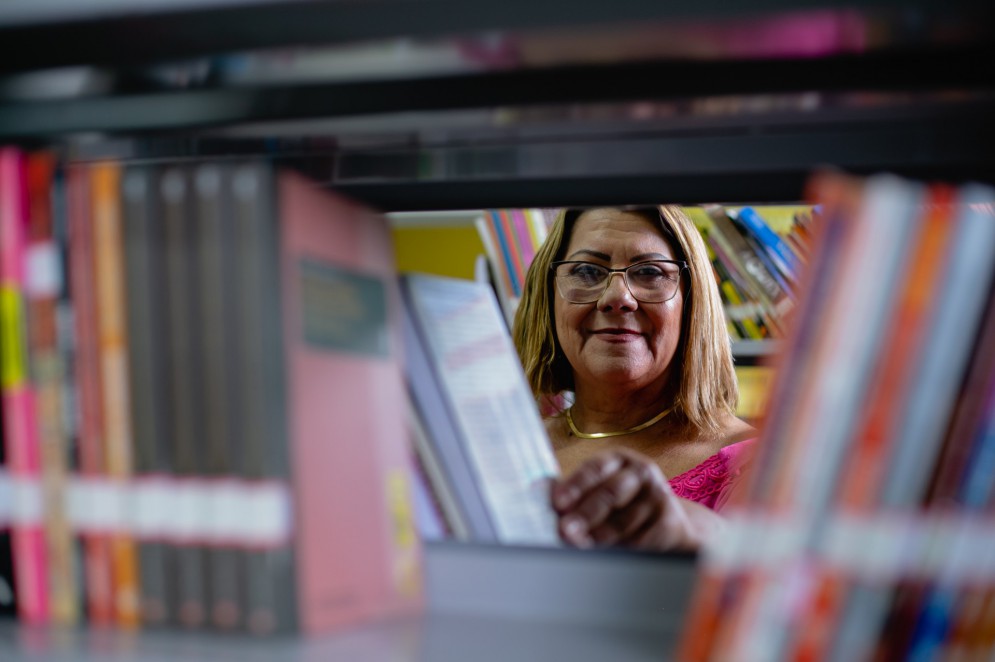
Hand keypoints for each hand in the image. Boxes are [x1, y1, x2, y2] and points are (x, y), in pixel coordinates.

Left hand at [550, 448, 699, 551]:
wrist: (667, 522)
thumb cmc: (621, 504)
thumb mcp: (598, 489)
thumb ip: (570, 491)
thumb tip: (535, 492)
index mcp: (618, 460)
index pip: (595, 469)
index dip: (575, 485)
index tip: (557, 503)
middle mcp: (640, 472)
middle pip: (611, 493)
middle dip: (585, 514)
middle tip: (565, 531)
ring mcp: (658, 496)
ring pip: (625, 520)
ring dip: (600, 537)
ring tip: (581, 546)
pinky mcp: (671, 522)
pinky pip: (642, 540)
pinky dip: (622, 549)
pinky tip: (607, 555)